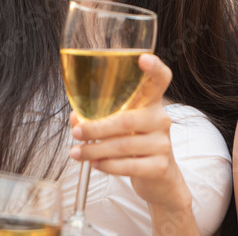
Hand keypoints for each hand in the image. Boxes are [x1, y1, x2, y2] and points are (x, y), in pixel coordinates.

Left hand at [69, 53, 191, 212]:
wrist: (159, 178)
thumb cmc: (135, 143)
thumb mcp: (122, 125)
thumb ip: (100, 117)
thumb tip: (75, 118)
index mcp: (151, 102)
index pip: (160, 80)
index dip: (154, 68)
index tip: (143, 58)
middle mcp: (160, 119)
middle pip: (126, 119)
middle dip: (96, 127)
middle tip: (76, 131)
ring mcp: (162, 143)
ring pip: (123, 145)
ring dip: (95, 149)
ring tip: (77, 152)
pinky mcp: (160, 166)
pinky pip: (128, 166)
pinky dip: (107, 165)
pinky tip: (95, 163)